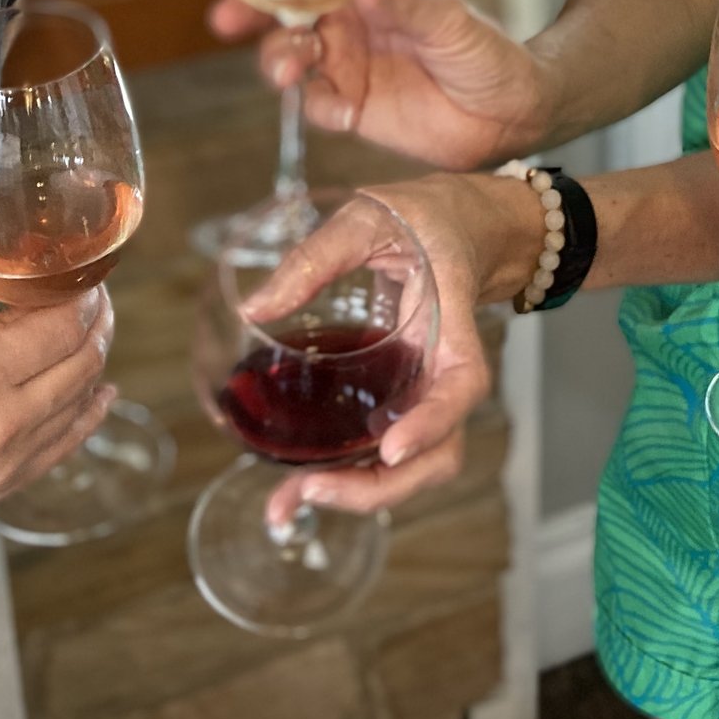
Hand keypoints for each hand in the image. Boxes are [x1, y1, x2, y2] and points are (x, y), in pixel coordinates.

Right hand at [0, 289, 115, 568]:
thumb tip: (24, 316)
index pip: (60, 325)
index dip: (81, 297)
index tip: (82, 280)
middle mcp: (5, 421)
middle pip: (81, 361)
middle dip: (96, 323)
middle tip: (97, 301)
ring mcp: (10, 461)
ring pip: (80, 403)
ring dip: (96, 363)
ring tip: (100, 336)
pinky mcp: (6, 489)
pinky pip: (65, 445)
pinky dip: (89, 415)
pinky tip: (101, 395)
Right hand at [210, 0, 546, 168]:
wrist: (510, 117)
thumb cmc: (489, 55)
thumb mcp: (455, 25)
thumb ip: (410, 6)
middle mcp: (353, 14)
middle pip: (287, 2)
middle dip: (250, 6)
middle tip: (225, 18)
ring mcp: (349, 59)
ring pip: (290, 51)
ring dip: (278, 57)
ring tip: (286, 70)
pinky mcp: (351, 103)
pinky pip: (317, 102)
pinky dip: (320, 106)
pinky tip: (345, 112)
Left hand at [236, 172, 535, 526]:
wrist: (464, 223)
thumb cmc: (426, 216)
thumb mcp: (368, 217)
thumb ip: (315, 257)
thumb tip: (255, 308)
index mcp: (452, 326)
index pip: (460, 387)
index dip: (433, 424)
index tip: (392, 449)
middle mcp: (445, 371)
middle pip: (438, 454)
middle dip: (377, 488)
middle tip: (306, 491)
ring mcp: (427, 391)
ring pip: (413, 465)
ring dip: (358, 494)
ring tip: (286, 502)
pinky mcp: (404, 397)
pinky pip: (386, 448)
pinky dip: (349, 475)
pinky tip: (300, 478)